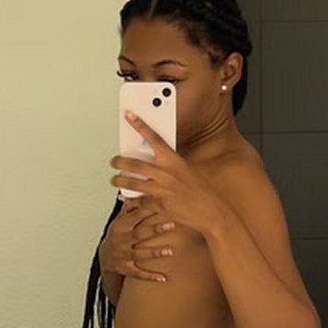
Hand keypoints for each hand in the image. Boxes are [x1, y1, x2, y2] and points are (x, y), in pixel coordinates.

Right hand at [100, 197, 175, 284]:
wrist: (105, 257)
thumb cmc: (117, 235)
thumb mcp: (121, 219)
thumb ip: (131, 206)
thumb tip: (138, 189)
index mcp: (120, 226)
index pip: (135, 216)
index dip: (148, 209)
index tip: (162, 203)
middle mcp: (121, 241)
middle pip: (138, 234)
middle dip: (154, 229)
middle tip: (171, 224)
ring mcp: (123, 256)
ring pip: (139, 254)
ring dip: (155, 253)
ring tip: (170, 251)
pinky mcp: (126, 269)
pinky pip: (139, 274)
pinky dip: (151, 276)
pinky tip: (163, 277)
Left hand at [110, 112, 225, 234]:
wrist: (212, 212)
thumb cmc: (203, 192)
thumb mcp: (189, 170)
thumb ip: (172, 165)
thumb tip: (158, 160)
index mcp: (175, 162)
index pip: (154, 139)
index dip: (140, 125)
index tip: (129, 116)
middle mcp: (166, 175)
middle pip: (136, 164)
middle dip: (120, 161)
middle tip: (114, 160)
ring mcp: (162, 191)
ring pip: (133, 184)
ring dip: (120, 181)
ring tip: (114, 179)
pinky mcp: (160, 206)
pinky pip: (141, 202)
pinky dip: (132, 201)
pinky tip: (126, 199)